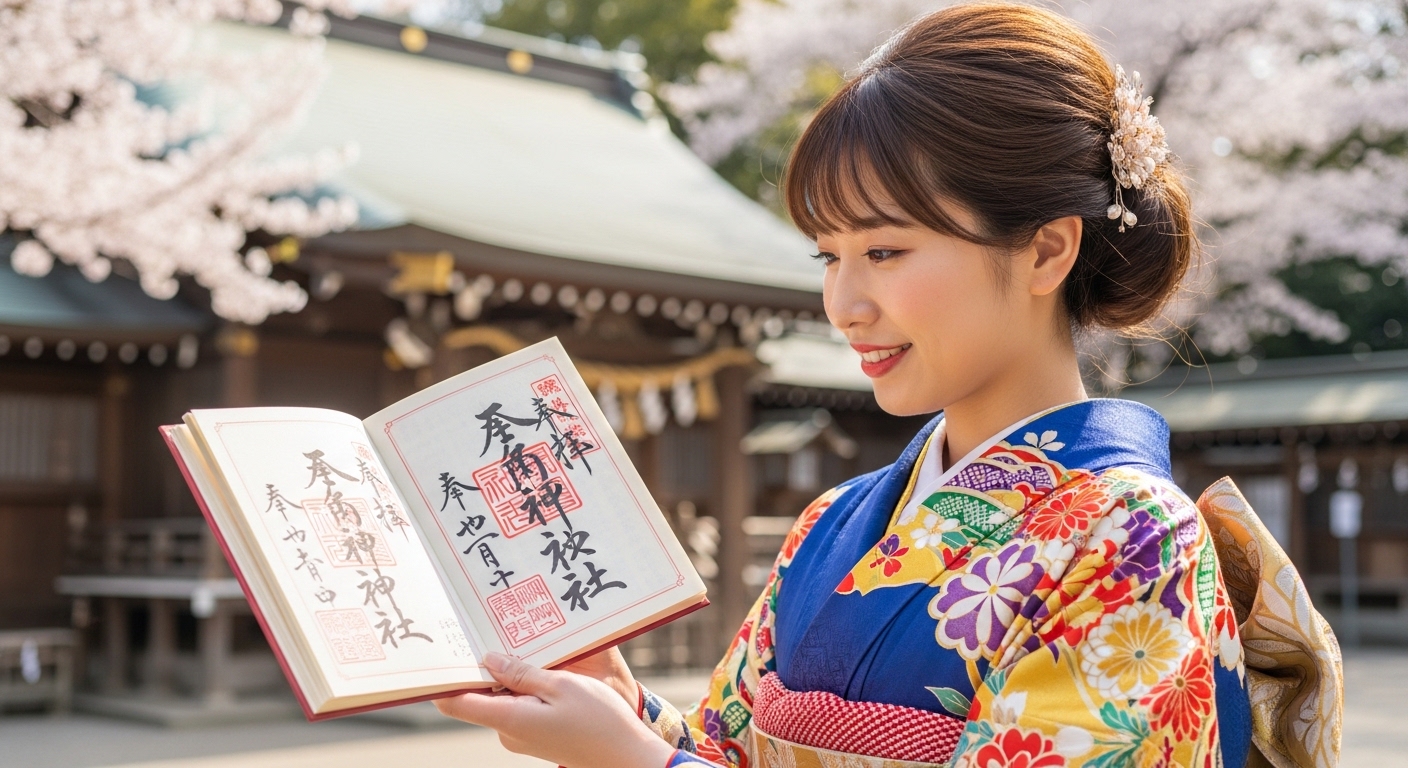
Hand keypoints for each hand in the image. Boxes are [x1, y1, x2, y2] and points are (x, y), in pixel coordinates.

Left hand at [435, 652, 674, 767]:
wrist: (627, 755)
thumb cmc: (599, 721)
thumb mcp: (561, 685)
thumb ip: (521, 673)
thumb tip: (488, 660)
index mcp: (509, 719)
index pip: (455, 702)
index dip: (442, 678)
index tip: (441, 650)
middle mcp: (508, 732)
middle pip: (478, 695)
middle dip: (483, 665)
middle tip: (488, 630)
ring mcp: (520, 736)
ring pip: (501, 698)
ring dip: (508, 674)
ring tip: (521, 643)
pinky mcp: (534, 735)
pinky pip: (517, 705)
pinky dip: (523, 686)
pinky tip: (539, 667)